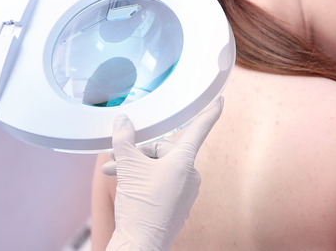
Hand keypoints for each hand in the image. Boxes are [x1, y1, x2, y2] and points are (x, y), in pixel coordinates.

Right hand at [104, 97, 223, 250]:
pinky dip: (143, 182)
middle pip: (163, 152)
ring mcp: (185, 194)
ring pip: (159, 169)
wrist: (139, 246)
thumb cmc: (139, 207)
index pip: (198, 130)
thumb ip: (124, 139)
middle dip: (137, 154)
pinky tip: (126, 188)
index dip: (209, 113)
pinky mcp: (177, 207)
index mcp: (184, 163)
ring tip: (115, 174)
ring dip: (136, 169)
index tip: (220, 101)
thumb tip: (122, 122)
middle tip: (115, 160)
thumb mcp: (127, 166)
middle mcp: (189, 177)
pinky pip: (161, 185)